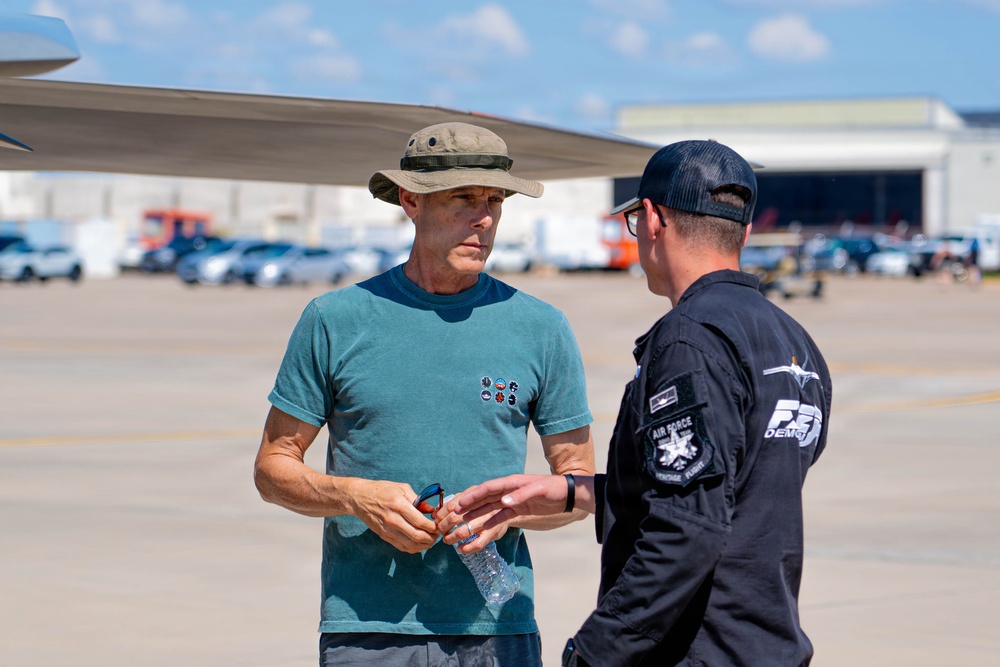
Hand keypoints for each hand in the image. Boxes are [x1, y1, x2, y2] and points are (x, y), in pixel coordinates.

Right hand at [347, 479, 439, 553]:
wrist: (360, 498)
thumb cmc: (382, 490)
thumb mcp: (402, 488)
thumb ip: (418, 500)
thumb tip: (432, 510)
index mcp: (399, 505)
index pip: (420, 521)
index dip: (432, 527)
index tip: (438, 526)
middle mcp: (393, 519)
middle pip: (416, 536)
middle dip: (431, 538)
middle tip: (437, 535)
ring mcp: (387, 530)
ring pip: (410, 544)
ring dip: (424, 545)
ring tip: (431, 540)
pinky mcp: (384, 536)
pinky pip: (401, 547)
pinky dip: (413, 548)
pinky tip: (420, 544)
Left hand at [434, 492, 508, 552]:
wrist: (509, 511)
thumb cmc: (485, 506)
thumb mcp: (472, 499)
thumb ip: (455, 503)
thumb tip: (435, 512)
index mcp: (474, 496)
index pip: (451, 505)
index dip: (441, 514)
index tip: (436, 520)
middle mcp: (481, 507)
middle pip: (455, 518)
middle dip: (443, 526)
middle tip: (439, 531)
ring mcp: (487, 521)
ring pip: (463, 532)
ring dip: (451, 538)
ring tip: (446, 540)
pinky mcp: (492, 533)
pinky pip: (477, 544)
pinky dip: (466, 548)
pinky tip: (459, 548)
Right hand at [442, 474, 569, 534]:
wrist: (569, 498)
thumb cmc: (556, 489)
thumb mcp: (541, 489)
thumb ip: (522, 494)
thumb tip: (505, 501)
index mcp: (511, 483)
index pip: (488, 488)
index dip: (473, 496)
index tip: (459, 503)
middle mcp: (508, 492)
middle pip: (483, 500)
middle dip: (468, 507)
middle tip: (452, 516)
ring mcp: (511, 503)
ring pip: (488, 510)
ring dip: (474, 518)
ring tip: (460, 526)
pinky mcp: (517, 513)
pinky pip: (499, 520)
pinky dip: (489, 526)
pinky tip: (479, 532)